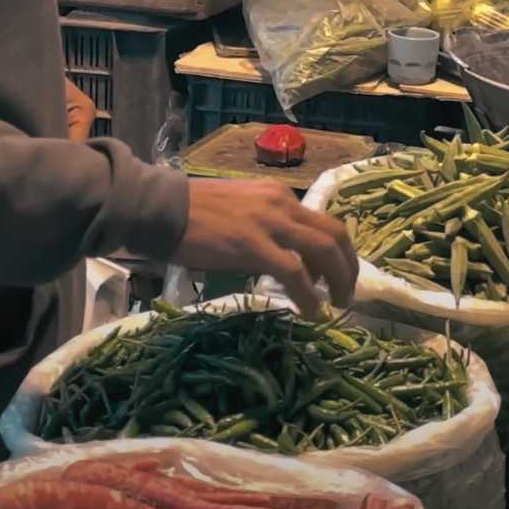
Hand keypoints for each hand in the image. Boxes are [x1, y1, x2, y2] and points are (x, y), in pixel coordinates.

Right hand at [171, 179, 357, 317]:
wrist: (161, 209)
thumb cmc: (193, 212)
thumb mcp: (241, 210)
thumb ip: (266, 227)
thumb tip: (282, 259)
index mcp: (279, 196)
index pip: (323, 222)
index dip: (337, 252)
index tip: (335, 276)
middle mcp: (282, 204)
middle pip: (334, 235)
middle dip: (348, 267)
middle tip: (347, 294)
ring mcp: (269, 224)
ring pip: (324, 250)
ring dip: (338, 281)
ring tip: (338, 305)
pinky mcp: (253, 245)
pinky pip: (294, 273)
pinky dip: (308, 295)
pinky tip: (311, 312)